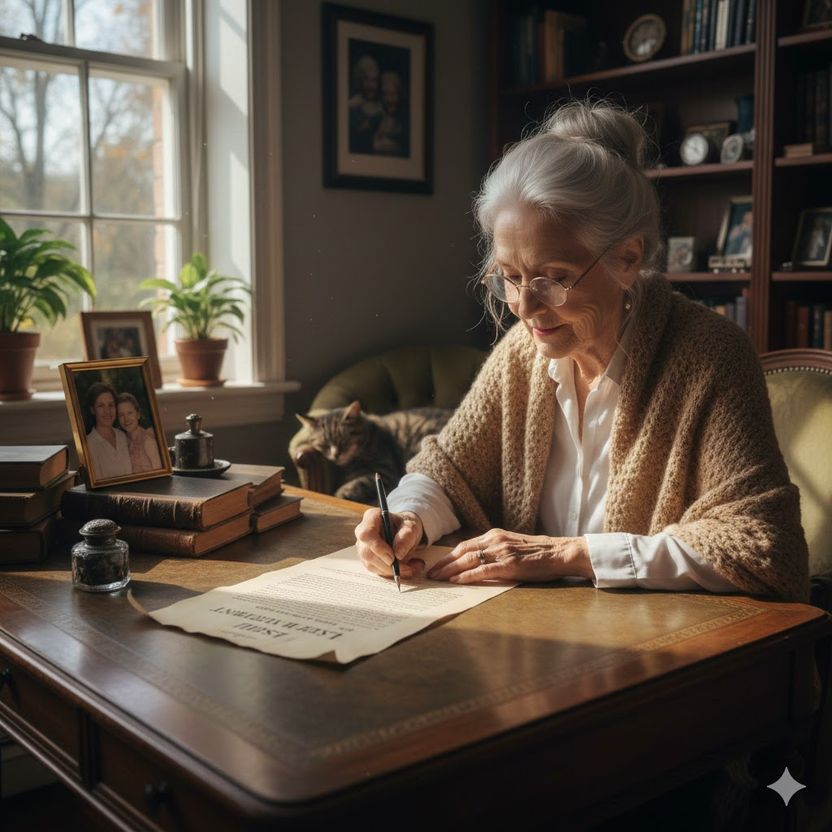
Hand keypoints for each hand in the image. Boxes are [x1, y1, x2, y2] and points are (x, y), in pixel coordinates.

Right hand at [355, 509, 424, 578]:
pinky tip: (406, 568)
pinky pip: (376, 570)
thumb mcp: (412, 527)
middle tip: (408, 567)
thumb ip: (406, 537)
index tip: (393, 556)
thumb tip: (398, 554)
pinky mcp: (367, 559)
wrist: (405, 531)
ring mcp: (363, 546)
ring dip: (392, 570)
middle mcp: (363, 531)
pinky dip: (392, 573)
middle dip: (388, 564)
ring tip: (412, 567)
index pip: (366, 534)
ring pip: (371, 564)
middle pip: (367, 552)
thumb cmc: (406, 525)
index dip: (378, 547)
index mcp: (372, 517)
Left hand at [426, 528, 592, 584]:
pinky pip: (482, 570)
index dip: (448, 556)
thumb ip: (495, 550)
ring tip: (437, 579)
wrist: (560, 552)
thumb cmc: (538, 553)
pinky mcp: (509, 564)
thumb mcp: (512, 545)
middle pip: (462, 551)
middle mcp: (495, 540)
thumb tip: (477, 563)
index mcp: (495, 535)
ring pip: (468, 560)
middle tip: (430, 574)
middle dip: (443, 563)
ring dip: (449, 570)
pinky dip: (466, 576)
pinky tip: (456, 581)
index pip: (465, 545)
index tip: (436, 565)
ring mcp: (501, 551)